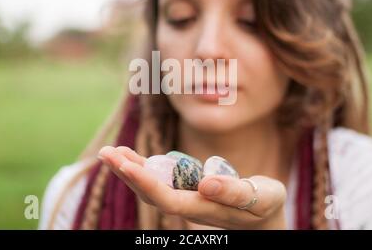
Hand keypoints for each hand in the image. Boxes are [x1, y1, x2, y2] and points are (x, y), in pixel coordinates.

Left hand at [98, 145, 286, 229]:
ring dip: (129, 170)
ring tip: (110, 152)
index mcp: (204, 208)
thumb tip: (206, 183)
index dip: (145, 182)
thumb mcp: (261, 197)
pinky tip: (129, 157)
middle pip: (151, 193)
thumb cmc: (265, 205)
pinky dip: (143, 167)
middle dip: (127, 174)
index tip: (125, 165)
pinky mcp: (186, 190)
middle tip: (106, 153)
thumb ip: (235, 192)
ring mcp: (185, 198)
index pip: (168, 199)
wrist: (262, 219)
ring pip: (151, 186)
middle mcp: (189, 206)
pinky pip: (159, 179)